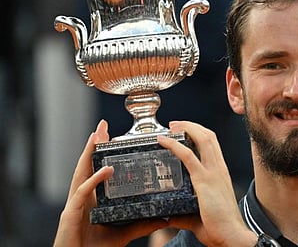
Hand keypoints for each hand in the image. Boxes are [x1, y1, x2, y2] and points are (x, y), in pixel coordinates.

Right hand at [53, 120, 167, 246]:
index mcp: (92, 198)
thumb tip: (164, 218)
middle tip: (102, 126)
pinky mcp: (71, 214)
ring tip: (97, 136)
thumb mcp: (123, 233)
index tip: (109, 135)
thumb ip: (142, 224)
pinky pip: (83, 192)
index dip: (100, 153)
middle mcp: (82, 197)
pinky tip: (106, 170)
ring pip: (81, 173)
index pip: (96, 169)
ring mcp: (75, 204)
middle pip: (87, 165)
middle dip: (93, 145)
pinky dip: (94, 180)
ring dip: (88, 153)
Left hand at [157, 121, 257, 246]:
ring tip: (171, 127)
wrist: (232, 236)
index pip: (212, 144)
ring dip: (186, 128)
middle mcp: (219, 168)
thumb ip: (184, 214)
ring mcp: (213, 173)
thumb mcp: (200, 215)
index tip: (184, 130)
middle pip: (208, 136)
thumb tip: (170, 216)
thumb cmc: (220, 227)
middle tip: (175, 124)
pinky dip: (174, 145)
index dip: (199, 132)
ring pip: (203, 139)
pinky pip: (188, 156)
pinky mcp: (204, 181)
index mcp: (220, 173)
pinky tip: (163, 141)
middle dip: (191, 125)